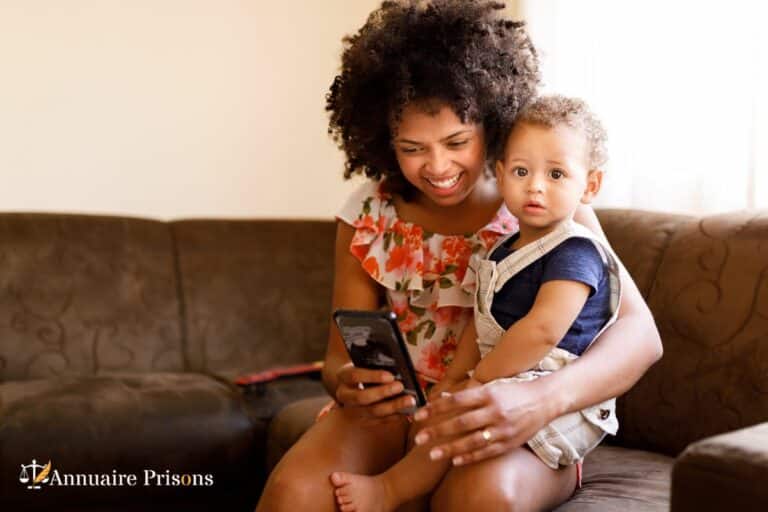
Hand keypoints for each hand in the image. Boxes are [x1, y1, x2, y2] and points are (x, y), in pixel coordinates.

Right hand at [334, 363, 416, 416]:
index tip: (390, 375)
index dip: (372, 376)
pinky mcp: (363, 420)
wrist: (352, 385)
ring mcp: (353, 409)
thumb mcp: (364, 362)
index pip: (354, 376)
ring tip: (410, 400)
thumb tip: (397, 359)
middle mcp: (345, 395)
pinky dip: (395, 416)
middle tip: (400, 386)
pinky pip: (380, 421)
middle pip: (362, 397)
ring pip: (372, 412)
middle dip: (383, 392)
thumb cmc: (364, 368)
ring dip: (393, 406)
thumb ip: (376, 361)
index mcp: (343, 376)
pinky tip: (408, 411)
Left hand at [413, 378, 555, 464]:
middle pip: (460, 422)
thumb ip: (467, 393)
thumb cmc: (514, 391)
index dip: (436, 408)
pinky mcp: (509, 442)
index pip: (456, 401)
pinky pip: (486, 452)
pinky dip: (470, 457)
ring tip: (432, 454)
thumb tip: (442, 396)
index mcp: (488, 394)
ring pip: (472, 441)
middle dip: (438, 431)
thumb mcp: (492, 386)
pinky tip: (455, 461)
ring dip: (450, 449)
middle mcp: (494, 411)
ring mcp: (502, 428)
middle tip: (419, 438)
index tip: (419, 415)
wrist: (545, 400)